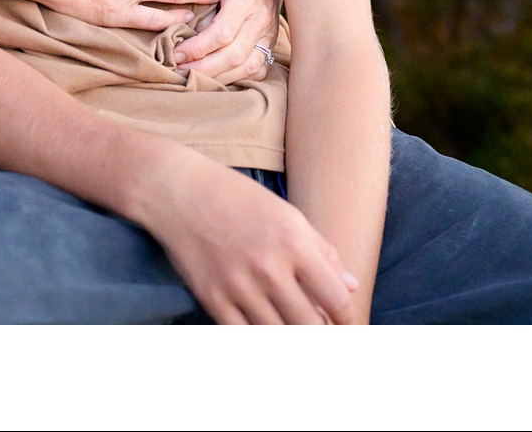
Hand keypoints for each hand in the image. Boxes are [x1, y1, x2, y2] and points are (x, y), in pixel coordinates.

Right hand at [136, 148, 360, 323]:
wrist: (180, 190)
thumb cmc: (238, 198)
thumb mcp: (288, 214)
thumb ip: (323, 252)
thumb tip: (351, 287)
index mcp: (295, 242)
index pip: (335, 298)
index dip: (349, 320)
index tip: (352, 329)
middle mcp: (269, 268)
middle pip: (310, 326)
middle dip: (324, 337)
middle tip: (327, 339)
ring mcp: (239, 287)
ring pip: (278, 336)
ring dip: (293, 340)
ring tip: (298, 336)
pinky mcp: (212, 299)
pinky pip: (243, 336)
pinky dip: (258, 340)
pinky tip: (267, 333)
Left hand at [175, 0, 280, 83]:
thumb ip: (202, 4)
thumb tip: (185, 37)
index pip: (221, 33)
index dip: (197, 48)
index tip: (176, 53)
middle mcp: (260, 18)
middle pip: (233, 55)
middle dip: (203, 68)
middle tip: (179, 70)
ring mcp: (269, 32)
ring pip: (247, 67)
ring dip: (218, 77)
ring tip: (194, 78)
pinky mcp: (272, 42)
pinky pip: (258, 69)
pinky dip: (238, 77)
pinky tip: (218, 78)